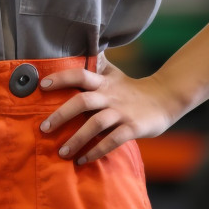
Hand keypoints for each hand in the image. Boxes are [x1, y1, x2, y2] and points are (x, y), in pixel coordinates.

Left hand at [39, 60, 179, 163]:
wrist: (166, 98)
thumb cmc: (132, 88)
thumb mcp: (114, 74)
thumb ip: (95, 65)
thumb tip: (77, 48)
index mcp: (104, 82)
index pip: (80, 74)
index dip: (61, 78)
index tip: (42, 85)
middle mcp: (110, 96)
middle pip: (82, 101)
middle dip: (61, 115)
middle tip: (43, 128)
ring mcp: (122, 112)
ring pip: (95, 124)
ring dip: (77, 139)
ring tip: (62, 152)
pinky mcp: (133, 128)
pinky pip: (112, 141)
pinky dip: (97, 151)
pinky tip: (83, 160)